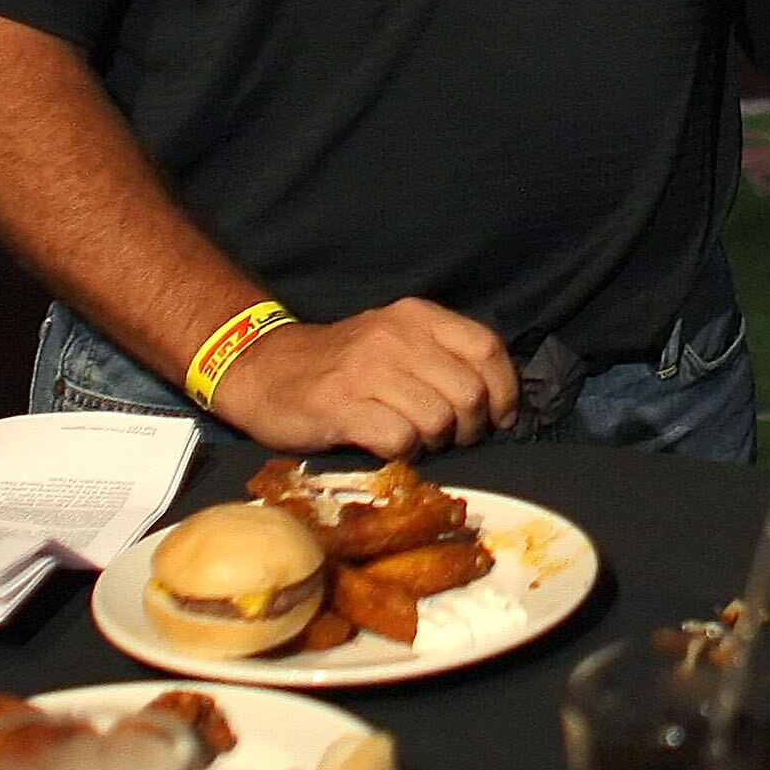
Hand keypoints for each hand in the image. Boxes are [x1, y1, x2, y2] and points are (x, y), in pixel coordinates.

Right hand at [210, 298, 519, 457]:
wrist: (264, 370)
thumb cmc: (342, 365)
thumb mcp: (397, 341)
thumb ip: (443, 356)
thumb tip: (498, 400)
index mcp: (417, 316)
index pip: (487, 349)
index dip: (505, 390)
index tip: (500, 418)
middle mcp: (396, 336)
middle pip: (469, 392)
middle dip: (470, 427)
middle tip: (451, 437)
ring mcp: (367, 370)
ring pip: (438, 419)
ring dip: (434, 442)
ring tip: (415, 439)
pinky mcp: (341, 406)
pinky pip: (400, 439)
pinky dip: (403, 452)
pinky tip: (387, 445)